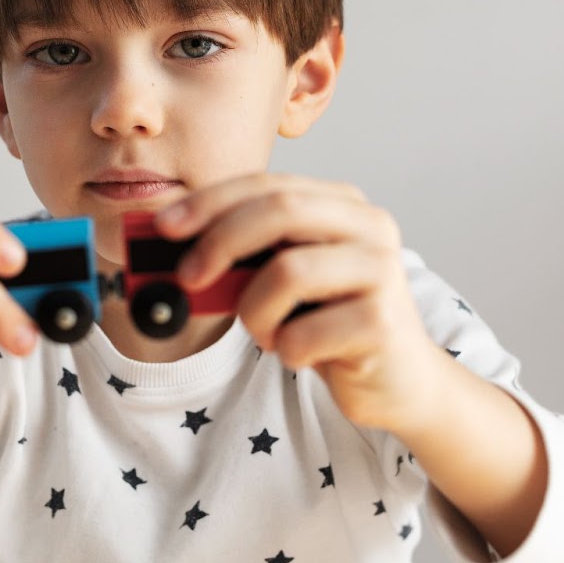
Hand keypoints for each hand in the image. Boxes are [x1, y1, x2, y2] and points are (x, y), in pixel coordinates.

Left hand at [154, 173, 447, 436]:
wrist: (399, 380)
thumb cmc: (330, 323)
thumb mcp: (281, 281)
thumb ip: (240, 259)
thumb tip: (164, 251)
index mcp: (342, 203)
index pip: (268, 183)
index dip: (211, 201)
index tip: (165, 226)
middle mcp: (370, 226)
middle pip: (281, 209)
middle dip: (221, 239)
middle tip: (186, 276)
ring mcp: (382, 272)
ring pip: (289, 271)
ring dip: (255, 311)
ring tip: (269, 332)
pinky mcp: (383, 323)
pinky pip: (303, 333)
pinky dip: (285, 349)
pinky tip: (302, 354)